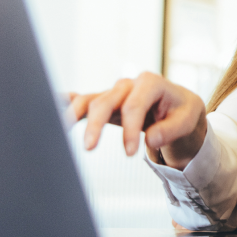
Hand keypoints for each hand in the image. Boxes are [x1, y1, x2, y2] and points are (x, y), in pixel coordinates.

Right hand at [66, 72, 206, 167]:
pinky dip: (65, 102)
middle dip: (95, 124)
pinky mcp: (105, 102)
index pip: (134, 106)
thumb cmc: (183, 112)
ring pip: (89, 100)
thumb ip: (171, 129)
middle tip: (89, 149)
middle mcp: (128, 84)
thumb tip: (151, 139)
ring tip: (59, 130)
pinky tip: (48, 104)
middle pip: (105, 101)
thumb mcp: (188, 120)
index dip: (130, 129)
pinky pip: (82, 100)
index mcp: (151, 83)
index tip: (129, 153)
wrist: (178, 106)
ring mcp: (114, 92)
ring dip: (74, 115)